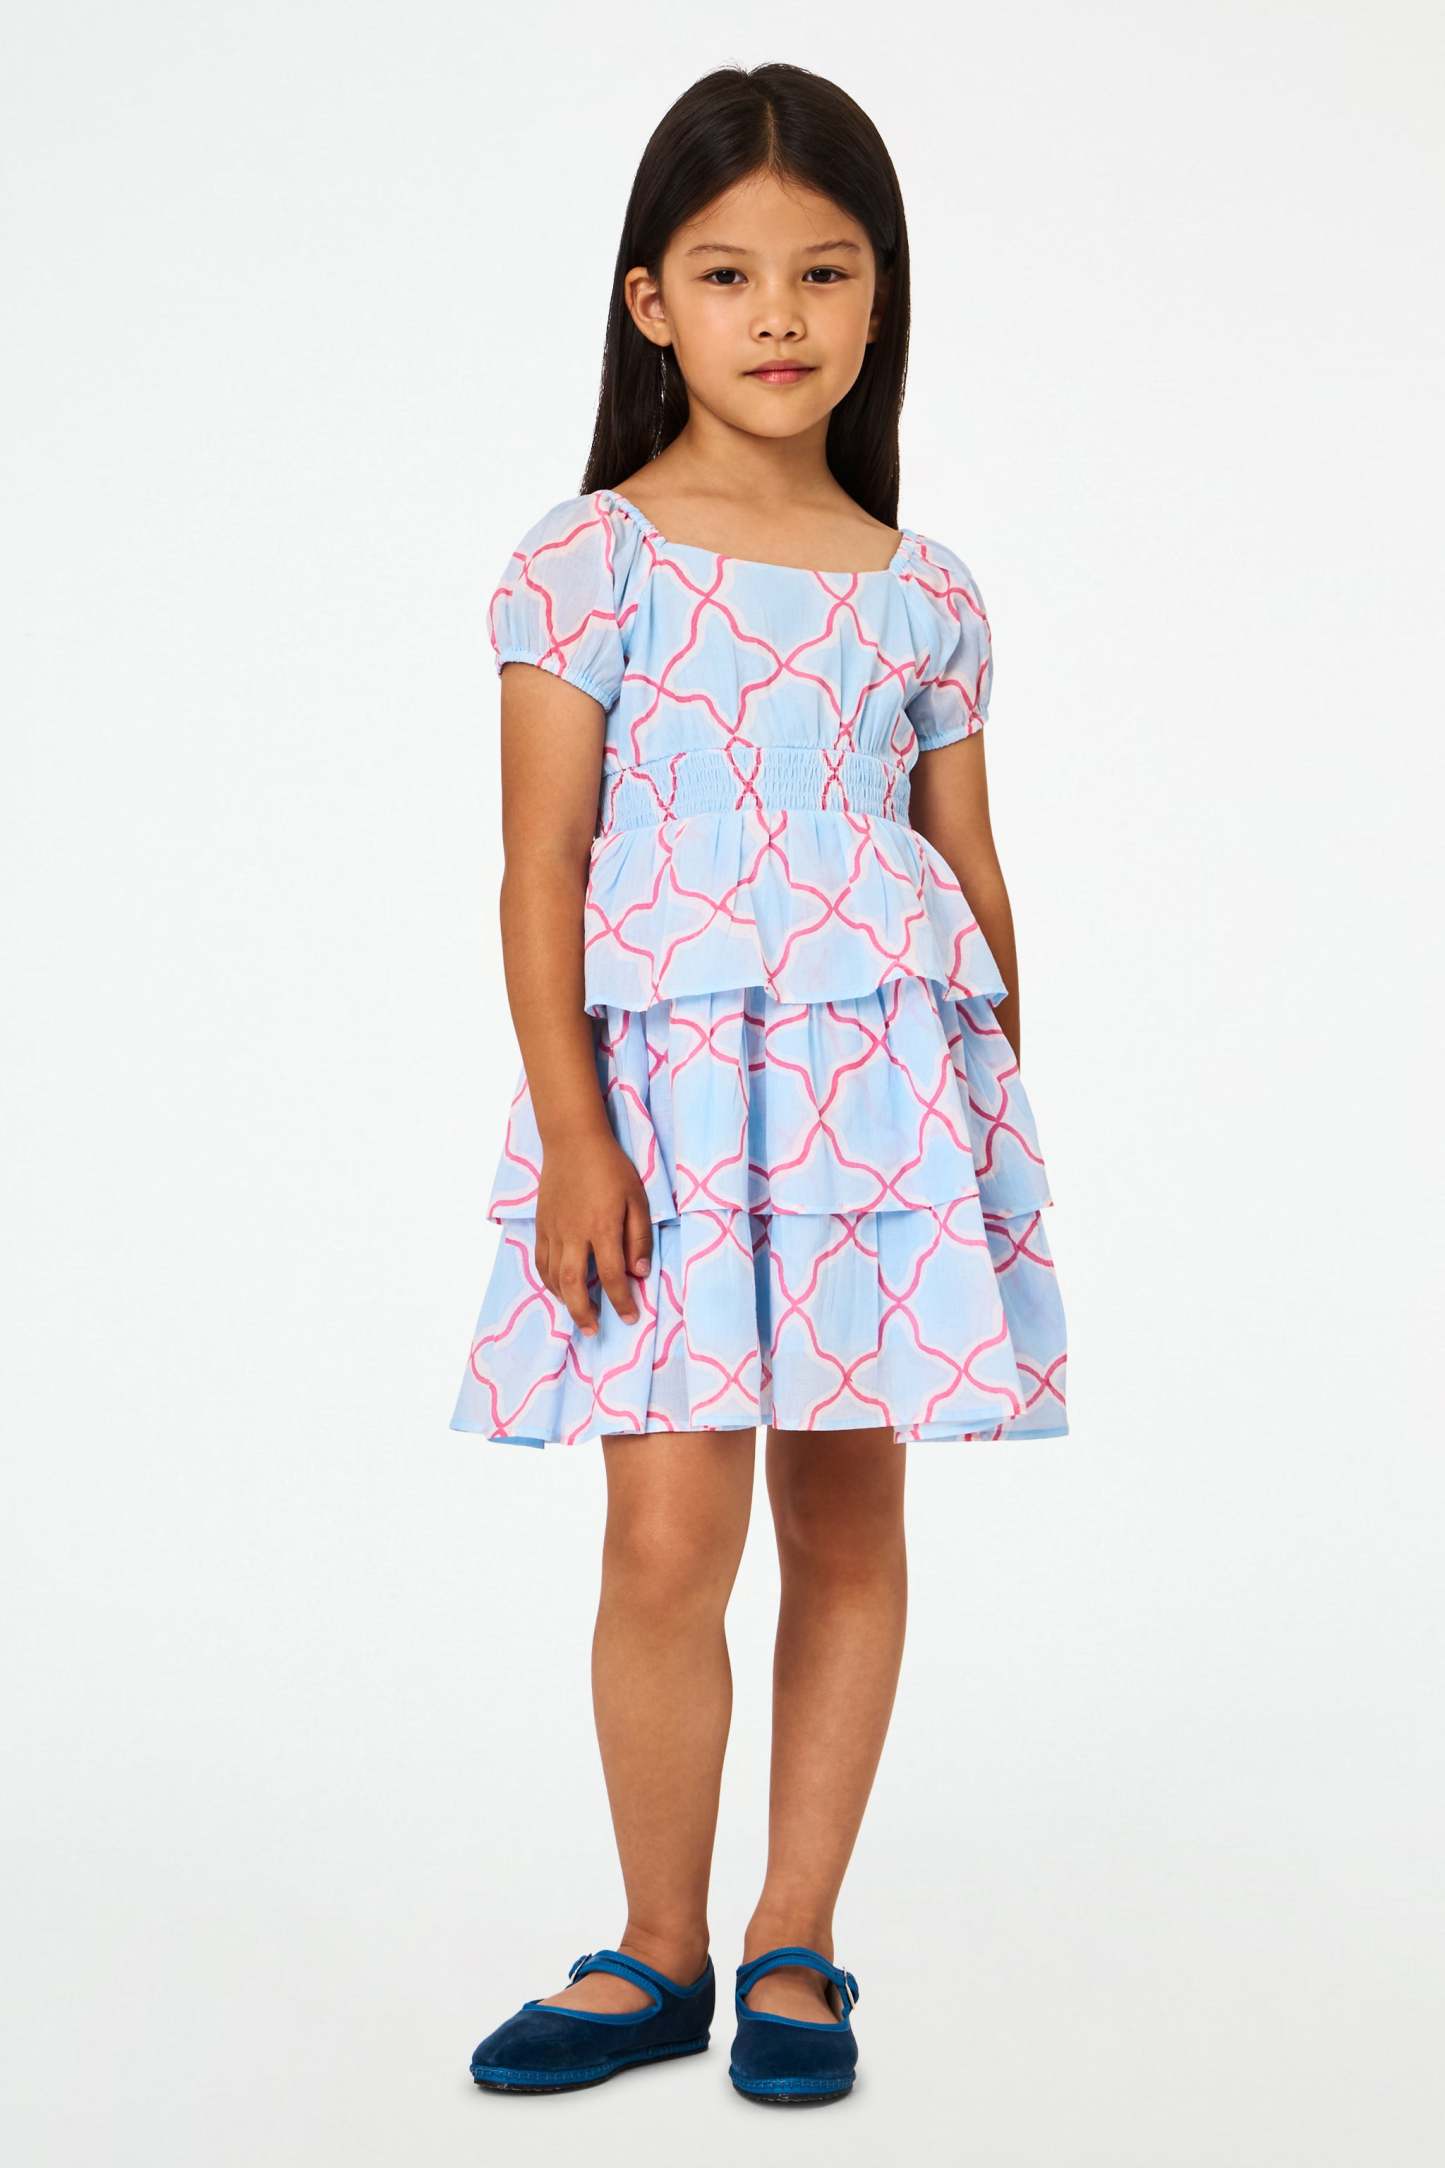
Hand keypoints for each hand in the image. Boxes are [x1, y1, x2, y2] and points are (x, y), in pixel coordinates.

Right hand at [534, 1128, 654, 1335]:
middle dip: (584, 1312)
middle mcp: (574, 1233)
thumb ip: (638, 1238)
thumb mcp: (637, 1198)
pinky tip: (560, 1289)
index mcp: (602, 1226)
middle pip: (573, 1284)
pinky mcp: (541, 1225)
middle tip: (595, 1330)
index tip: (630, 1317)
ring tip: (580, 1313)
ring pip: (552, 1277)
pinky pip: (541, 1262)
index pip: (612, 1275)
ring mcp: (553, 1230)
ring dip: (565, 1301)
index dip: (622, 1301)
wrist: (573, 1141)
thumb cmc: (611, 1168)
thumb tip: (640, 1273)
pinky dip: (549, 1281)